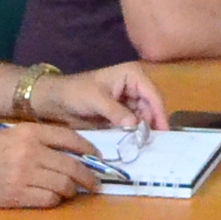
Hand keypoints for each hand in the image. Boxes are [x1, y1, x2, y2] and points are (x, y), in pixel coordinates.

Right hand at [0, 122, 103, 208]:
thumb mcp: (8, 135)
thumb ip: (36, 139)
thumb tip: (69, 152)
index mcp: (28, 133)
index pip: (69, 138)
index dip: (87, 148)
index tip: (97, 157)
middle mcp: (29, 152)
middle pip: (72, 166)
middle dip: (88, 177)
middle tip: (95, 183)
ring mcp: (24, 176)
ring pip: (64, 185)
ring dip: (71, 190)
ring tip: (70, 191)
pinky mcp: (17, 196)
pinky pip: (49, 200)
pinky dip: (55, 200)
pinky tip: (52, 197)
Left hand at [34, 64, 168, 130]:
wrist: (56, 100)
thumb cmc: (75, 92)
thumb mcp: (96, 100)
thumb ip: (116, 112)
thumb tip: (135, 125)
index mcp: (132, 75)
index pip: (152, 94)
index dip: (159, 113)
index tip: (164, 132)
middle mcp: (135, 85)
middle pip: (151, 106)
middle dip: (152, 123)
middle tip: (151, 142)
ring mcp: (129, 99)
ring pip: (144, 116)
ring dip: (144, 129)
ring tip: (143, 144)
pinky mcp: (122, 112)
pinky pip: (134, 122)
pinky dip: (135, 132)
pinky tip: (135, 142)